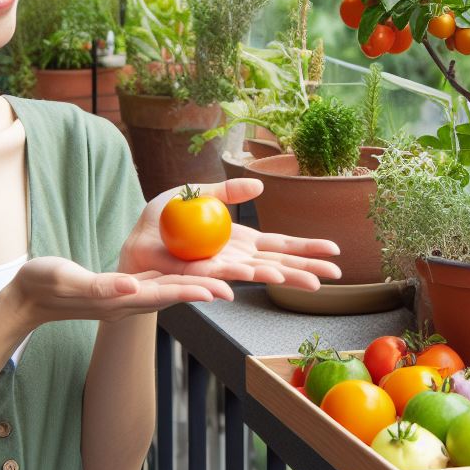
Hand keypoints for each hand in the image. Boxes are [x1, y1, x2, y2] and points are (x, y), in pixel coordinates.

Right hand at [4, 256, 236, 330]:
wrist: (27, 297)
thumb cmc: (42, 284)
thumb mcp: (69, 280)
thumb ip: (101, 286)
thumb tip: (133, 286)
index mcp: (119, 299)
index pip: (164, 295)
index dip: (192, 291)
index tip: (219, 290)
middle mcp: (129, 300)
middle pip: (176, 292)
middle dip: (208, 288)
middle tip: (239, 281)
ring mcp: (128, 296)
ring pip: (172, 287)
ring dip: (200, 283)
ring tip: (230, 276)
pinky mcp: (124, 288)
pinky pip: (159, 281)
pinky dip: (181, 276)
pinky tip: (196, 265)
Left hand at [118, 178, 341, 290]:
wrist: (133, 242)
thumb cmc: (165, 221)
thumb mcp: (197, 193)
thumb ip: (226, 192)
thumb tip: (260, 186)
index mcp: (241, 241)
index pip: (280, 246)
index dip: (307, 248)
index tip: (335, 249)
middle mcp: (235, 259)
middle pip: (277, 265)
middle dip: (306, 269)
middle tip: (336, 275)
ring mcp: (215, 270)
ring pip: (251, 275)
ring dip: (277, 277)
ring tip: (304, 281)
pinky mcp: (190, 276)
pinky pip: (210, 279)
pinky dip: (224, 281)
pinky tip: (241, 283)